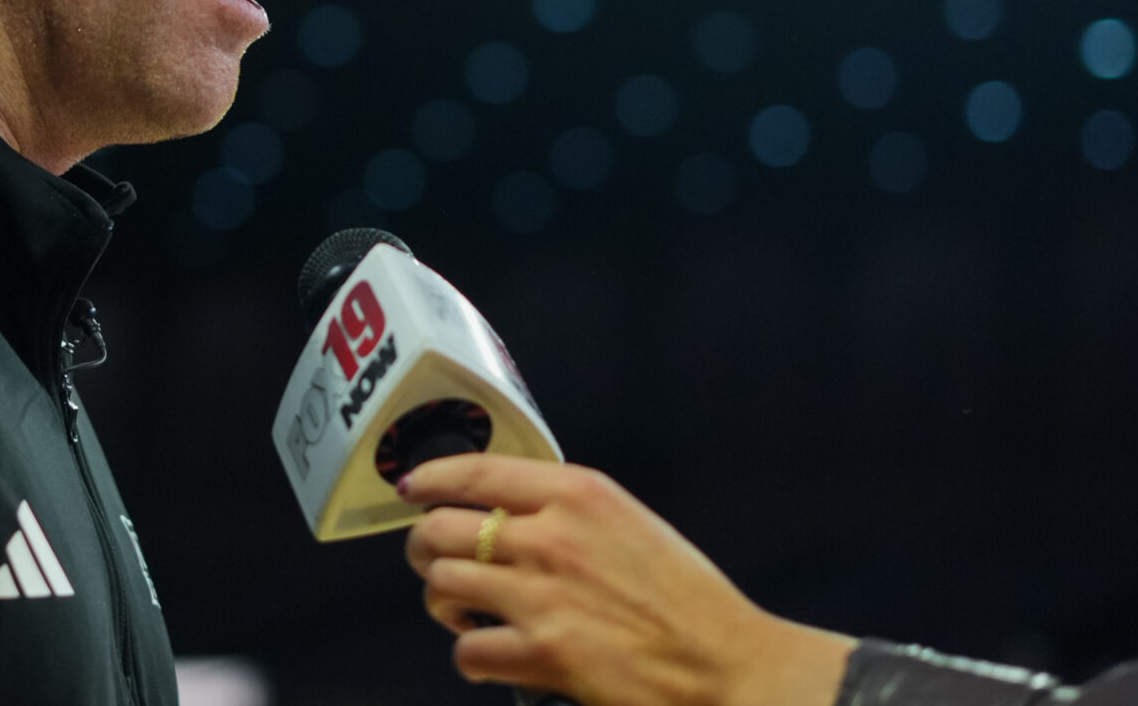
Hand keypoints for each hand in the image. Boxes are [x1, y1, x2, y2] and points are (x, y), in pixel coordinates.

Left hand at [399, 453, 854, 705]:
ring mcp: (541, 597)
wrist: (727, 665)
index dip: (430, 479)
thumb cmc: (686, 598)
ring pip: (443, 584)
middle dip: (424, 547)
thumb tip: (508, 513)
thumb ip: (568, 511)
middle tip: (432, 561)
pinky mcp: (541, 655)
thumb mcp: (629, 523)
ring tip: (462, 609)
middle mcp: (551, 537)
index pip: (476, 471)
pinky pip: (467, 648)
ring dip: (442, 600)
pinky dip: (471, 654)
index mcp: (578, 494)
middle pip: (441, 528)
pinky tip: (490, 652)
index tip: (410, 487)